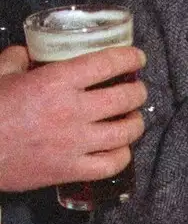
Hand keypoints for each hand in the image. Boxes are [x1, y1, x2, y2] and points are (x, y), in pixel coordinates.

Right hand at [0, 42, 146, 193]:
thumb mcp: (0, 74)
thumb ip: (18, 58)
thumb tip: (30, 52)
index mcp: (56, 82)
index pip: (107, 64)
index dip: (129, 58)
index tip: (138, 58)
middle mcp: (72, 111)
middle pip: (125, 98)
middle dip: (138, 91)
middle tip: (137, 90)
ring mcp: (75, 143)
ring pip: (125, 132)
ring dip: (135, 123)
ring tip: (133, 118)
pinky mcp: (70, 170)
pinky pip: (111, 164)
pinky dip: (122, 156)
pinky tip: (120, 149)